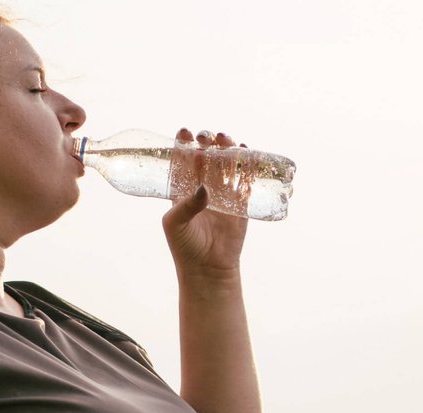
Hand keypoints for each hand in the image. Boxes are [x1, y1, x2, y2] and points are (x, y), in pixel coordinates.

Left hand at [163, 128, 248, 280]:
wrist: (208, 270)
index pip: (183, 160)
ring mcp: (223, 195)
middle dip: (208, 142)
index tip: (185, 132)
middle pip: (208, 157)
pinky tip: (247, 153)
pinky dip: (248, 166)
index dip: (184, 144)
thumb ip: (185, 204)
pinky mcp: (241, 205)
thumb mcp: (175, 224)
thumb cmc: (184, 247)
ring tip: (227, 140)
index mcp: (183, 189)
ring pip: (227, 165)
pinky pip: (245, 181)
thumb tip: (204, 187)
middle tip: (207, 137)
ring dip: (228, 149)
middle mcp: (204, 188)